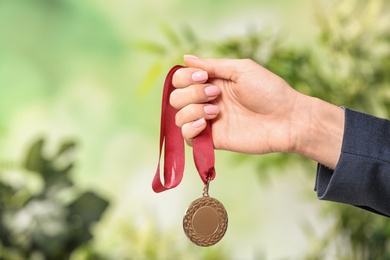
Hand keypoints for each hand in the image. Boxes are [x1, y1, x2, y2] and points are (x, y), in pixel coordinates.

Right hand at [170, 56, 305, 154]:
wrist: (286, 120)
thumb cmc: (269, 91)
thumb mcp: (241, 69)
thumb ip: (212, 65)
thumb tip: (185, 58)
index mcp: (212, 82)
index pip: (181, 79)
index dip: (185, 78)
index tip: (204, 78)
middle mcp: (206, 101)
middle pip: (176, 97)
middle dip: (191, 94)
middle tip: (216, 95)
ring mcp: (208, 121)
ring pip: (178, 116)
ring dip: (192, 111)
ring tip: (215, 111)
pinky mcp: (212, 139)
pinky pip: (187, 137)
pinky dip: (190, 129)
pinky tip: (205, 124)